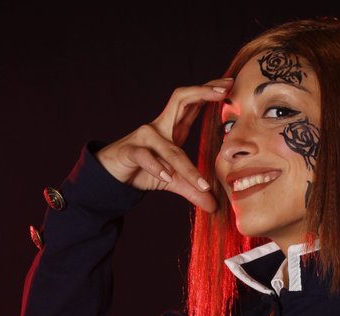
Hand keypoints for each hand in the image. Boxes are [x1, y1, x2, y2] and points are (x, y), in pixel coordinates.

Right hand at [95, 78, 233, 211]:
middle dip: (202, 92)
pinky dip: (157, 167)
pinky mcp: (129, 151)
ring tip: (203, 185)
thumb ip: (193, 190)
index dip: (209, 92)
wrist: (111, 177)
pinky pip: (145, 157)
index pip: (192, 103)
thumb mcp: (173, 181)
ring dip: (186, 167)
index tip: (229, 85)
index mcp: (172, 128)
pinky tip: (167, 177)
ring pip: (168, 147)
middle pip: (180, 99)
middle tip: (224, 90)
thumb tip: (214, 206)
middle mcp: (159, 127)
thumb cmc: (142, 171)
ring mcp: (143, 137)